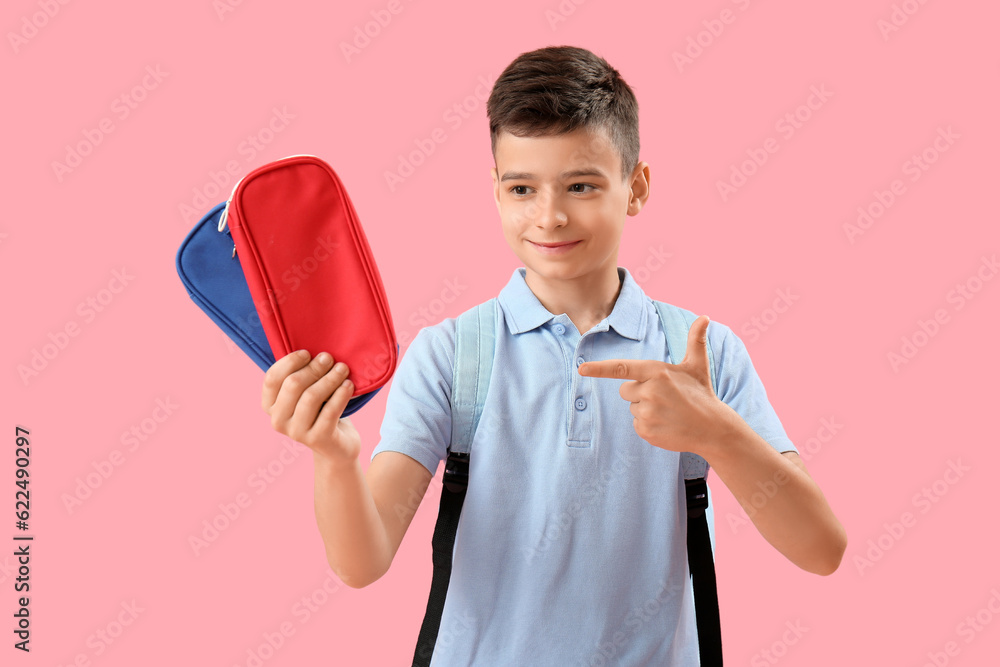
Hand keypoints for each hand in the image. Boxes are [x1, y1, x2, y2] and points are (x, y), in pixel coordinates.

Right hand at [261, 350, 360, 464]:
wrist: (337, 446)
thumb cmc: (321, 411)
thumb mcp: (306, 392)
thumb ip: (302, 375)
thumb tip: (313, 348)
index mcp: (270, 406)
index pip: (272, 378)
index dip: (290, 362)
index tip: (308, 353)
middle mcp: (278, 421)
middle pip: (293, 385)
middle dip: (314, 368)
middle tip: (330, 358)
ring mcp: (296, 432)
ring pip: (311, 397)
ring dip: (330, 379)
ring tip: (343, 368)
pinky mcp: (317, 439)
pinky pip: (329, 411)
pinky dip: (340, 394)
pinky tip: (349, 385)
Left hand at [578, 315, 731, 455]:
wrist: (713, 428)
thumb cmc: (702, 393)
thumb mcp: (698, 365)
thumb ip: (696, 340)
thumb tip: (705, 316)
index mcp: (657, 372)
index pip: (622, 368)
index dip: (599, 369)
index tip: (582, 369)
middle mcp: (650, 391)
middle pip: (625, 390)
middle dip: (639, 392)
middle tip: (663, 397)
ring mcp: (648, 413)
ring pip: (632, 407)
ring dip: (645, 409)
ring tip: (668, 411)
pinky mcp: (646, 431)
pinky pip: (636, 425)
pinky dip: (648, 425)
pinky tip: (666, 424)